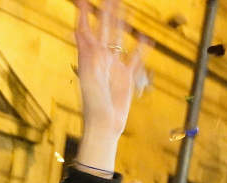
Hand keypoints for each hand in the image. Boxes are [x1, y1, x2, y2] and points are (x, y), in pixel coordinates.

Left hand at [72, 0, 147, 170]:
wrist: (104, 125)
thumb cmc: (93, 105)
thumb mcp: (88, 76)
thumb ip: (87, 53)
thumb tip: (80, 31)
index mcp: (90, 58)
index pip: (87, 31)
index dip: (85, 16)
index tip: (83, 1)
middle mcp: (102, 59)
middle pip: (105, 30)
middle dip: (107, 13)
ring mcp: (114, 66)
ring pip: (120, 40)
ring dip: (122, 24)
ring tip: (126, 9)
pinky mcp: (126, 77)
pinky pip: (135, 59)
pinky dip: (141, 49)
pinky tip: (145, 38)